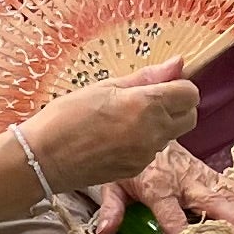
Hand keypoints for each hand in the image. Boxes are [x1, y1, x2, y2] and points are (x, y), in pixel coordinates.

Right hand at [11, 60, 203, 190]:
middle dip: (177, 106)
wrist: (43, 158)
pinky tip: (117, 136)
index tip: (160, 84)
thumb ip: (147, 77)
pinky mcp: (137, 169)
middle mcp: (153, 132)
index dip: (178, 86)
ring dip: (160, 124)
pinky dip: (144, 141)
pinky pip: (152, 151)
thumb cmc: (67, 115)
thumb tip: (179, 63)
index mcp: (147, 105)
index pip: (190, 94)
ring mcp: (146, 154)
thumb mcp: (105, 87)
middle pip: (189, 117)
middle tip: (148, 100)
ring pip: (171, 134)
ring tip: (125, 118)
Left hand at [107, 141, 233, 233]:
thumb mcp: (112, 184)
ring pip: (223, 194)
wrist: (141, 125)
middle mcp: (181, 181)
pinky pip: (226, 182)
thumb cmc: (128, 163)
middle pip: (208, 203)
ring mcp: (196, 175)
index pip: (170, 214)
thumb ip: (111, 209)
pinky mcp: (205, 171)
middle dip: (230, 221)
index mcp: (156, 187)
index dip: (181, 230)